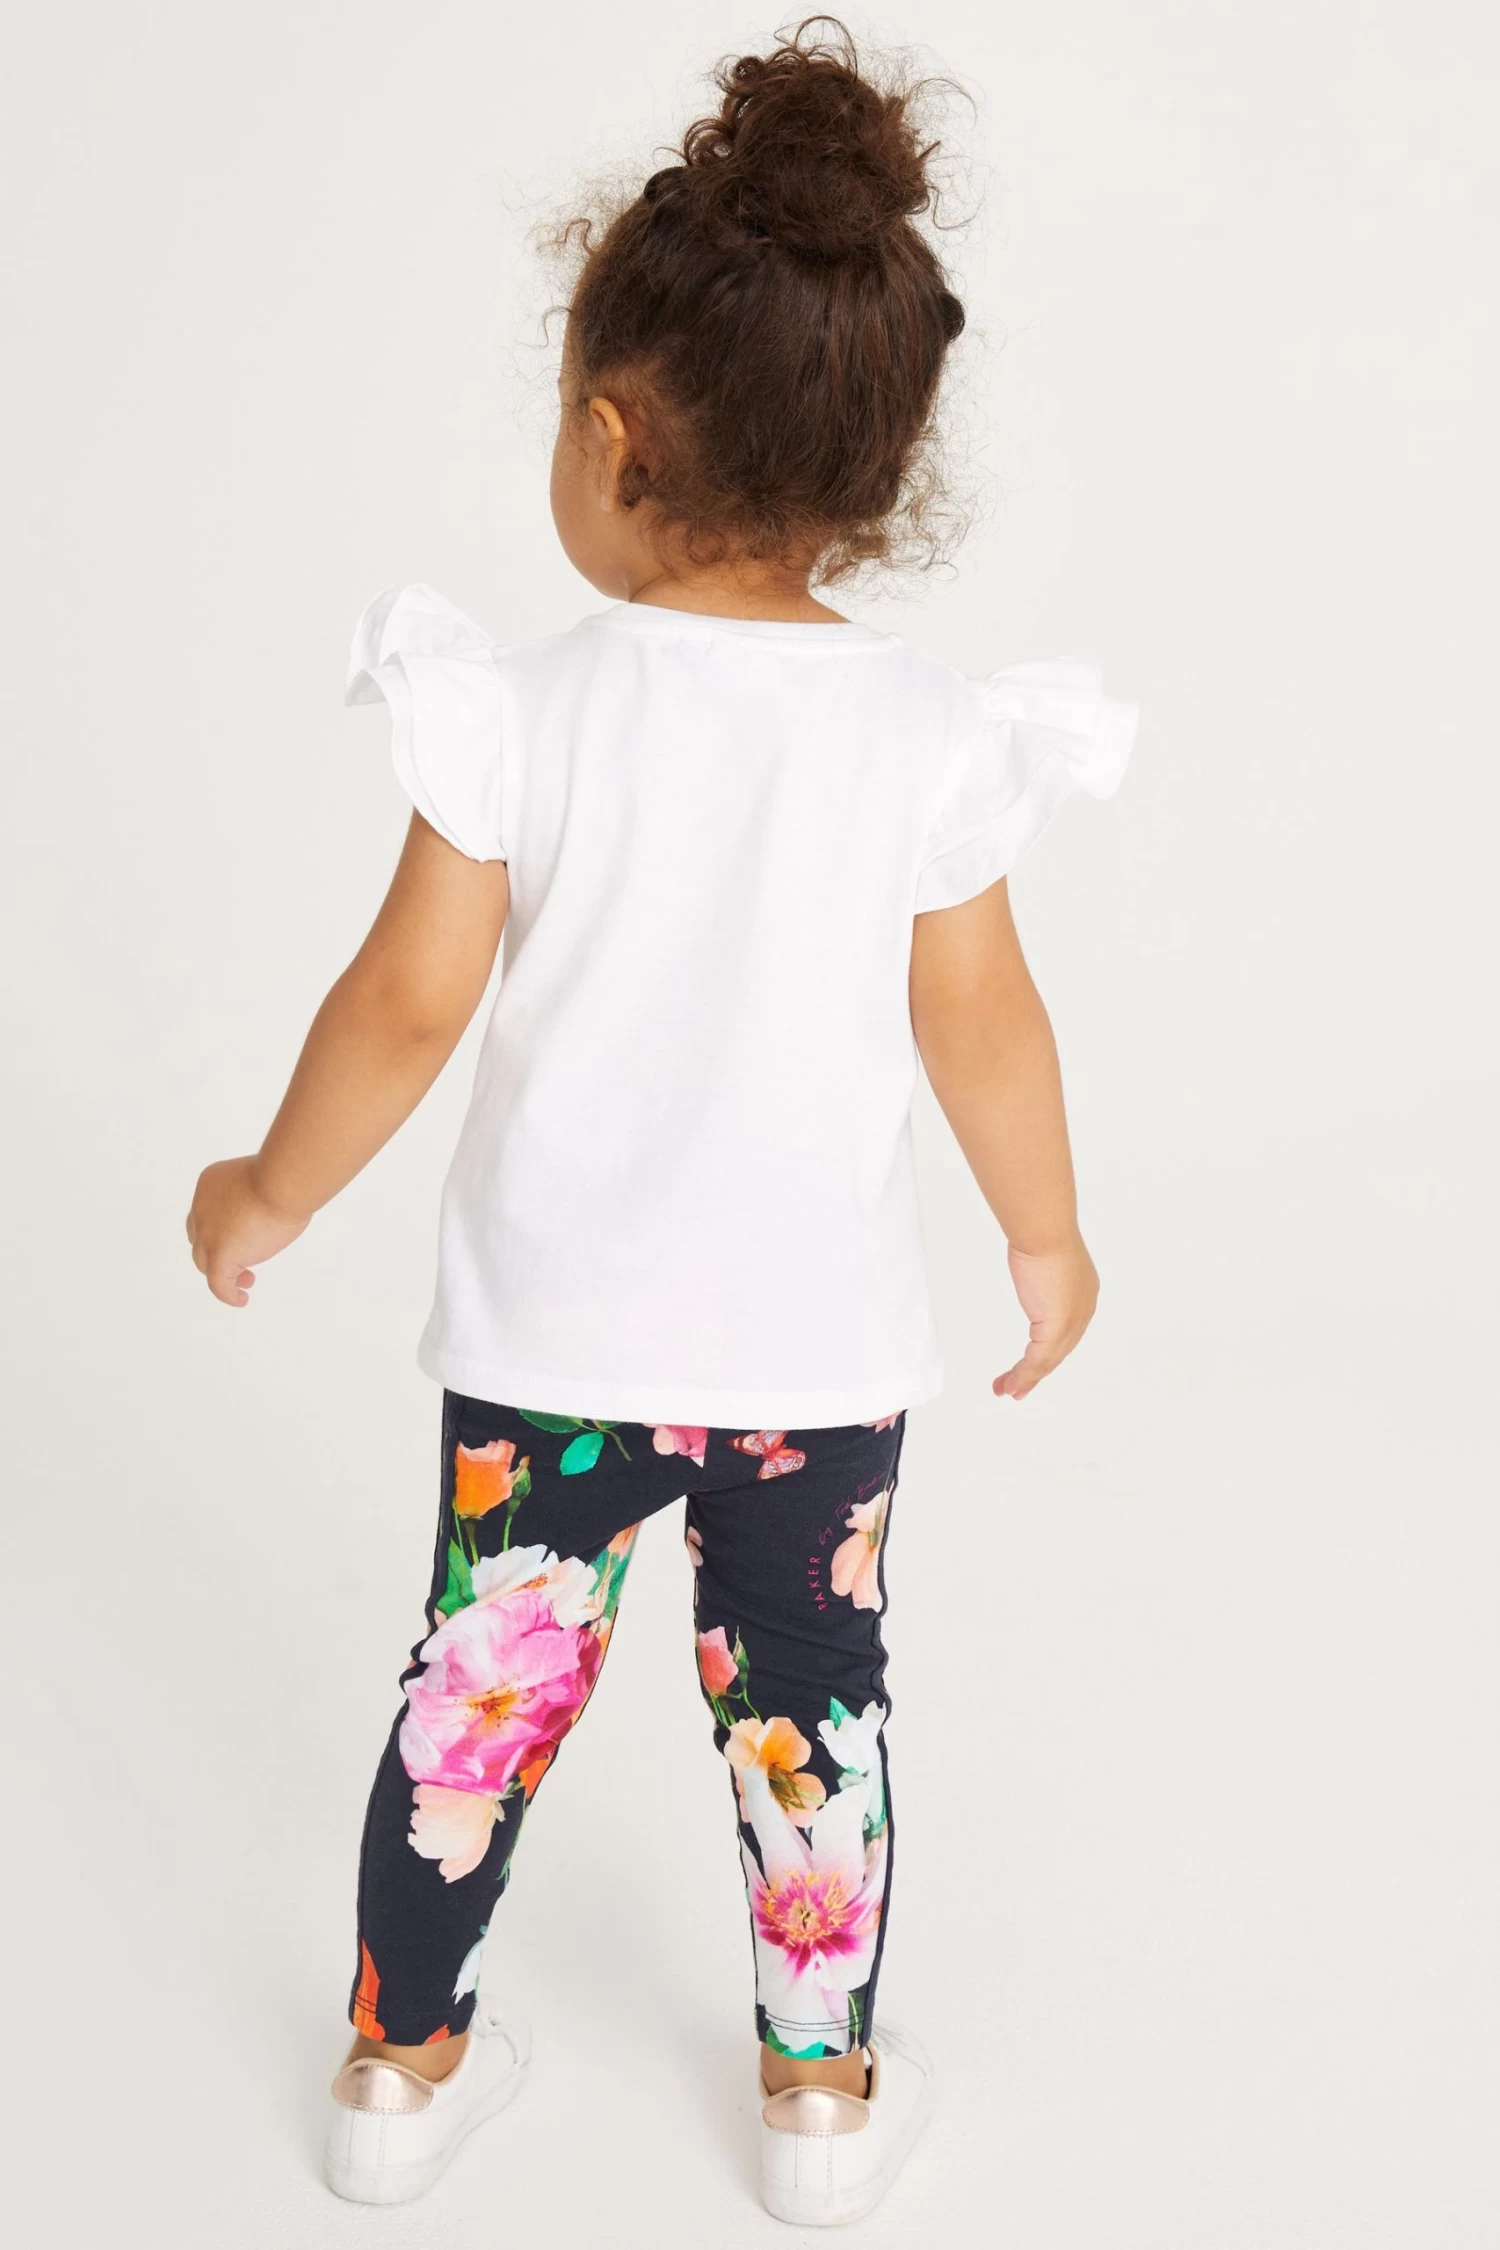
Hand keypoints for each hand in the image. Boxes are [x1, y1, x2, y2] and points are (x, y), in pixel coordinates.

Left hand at [186, 1157, 308, 1306]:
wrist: (282, 1181)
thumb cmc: (285, 1174)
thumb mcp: (266, 1180)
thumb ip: (260, 1196)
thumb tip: (273, 1212)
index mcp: (210, 1185)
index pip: (207, 1212)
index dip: (219, 1228)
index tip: (243, 1236)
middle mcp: (201, 1208)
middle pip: (201, 1238)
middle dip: (218, 1251)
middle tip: (243, 1261)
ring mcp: (208, 1233)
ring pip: (204, 1261)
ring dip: (224, 1272)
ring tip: (247, 1280)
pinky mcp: (220, 1255)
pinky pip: (217, 1282)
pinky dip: (227, 1293)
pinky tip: (241, 1299)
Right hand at [994, 1235, 1098, 1400]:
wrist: (1044, 1233)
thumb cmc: (1042, 1234)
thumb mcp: (1042, 1257)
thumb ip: (1041, 1270)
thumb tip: (1031, 1262)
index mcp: (1083, 1294)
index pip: (1066, 1329)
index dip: (1048, 1348)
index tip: (1030, 1359)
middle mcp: (1083, 1310)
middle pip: (1058, 1350)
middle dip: (1037, 1371)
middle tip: (1019, 1385)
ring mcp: (1072, 1322)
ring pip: (1048, 1360)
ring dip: (1026, 1378)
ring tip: (1008, 1391)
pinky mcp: (1057, 1328)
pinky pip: (1038, 1360)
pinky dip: (1024, 1375)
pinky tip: (1011, 1384)